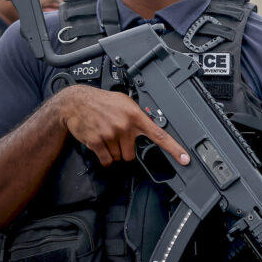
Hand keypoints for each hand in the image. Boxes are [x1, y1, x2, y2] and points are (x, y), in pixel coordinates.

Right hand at [59, 85, 189, 166]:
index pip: (160, 135)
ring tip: (107, 135)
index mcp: (136, 116)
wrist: (76, 102)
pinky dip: (104, 157)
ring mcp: (111, 135)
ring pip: (119, 157)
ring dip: (113, 152)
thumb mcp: (125, 102)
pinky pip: (106, 160)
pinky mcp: (97, 142)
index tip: (185, 158)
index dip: (174, 148)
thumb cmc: (102, 101)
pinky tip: (101, 144)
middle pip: (132, 154)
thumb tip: (150, 124)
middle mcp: (125, 126)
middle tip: (118, 138)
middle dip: (125, 150)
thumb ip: (138, 115)